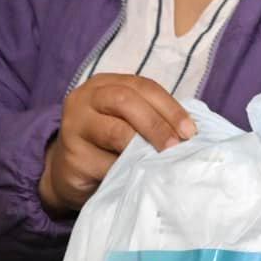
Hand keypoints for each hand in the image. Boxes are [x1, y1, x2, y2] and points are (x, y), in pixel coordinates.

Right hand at [39, 74, 195, 213]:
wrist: (70, 171)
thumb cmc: (108, 143)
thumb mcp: (128, 122)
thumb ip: (152, 118)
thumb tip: (189, 133)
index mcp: (105, 84)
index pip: (143, 87)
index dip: (170, 107)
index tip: (190, 131)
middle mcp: (85, 98)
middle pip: (126, 100)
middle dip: (157, 123)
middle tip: (175, 146)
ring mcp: (74, 126)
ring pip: (116, 132)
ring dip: (144, 147)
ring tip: (160, 161)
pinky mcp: (72, 157)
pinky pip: (107, 164)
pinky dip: (128, 170)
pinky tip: (140, 175)